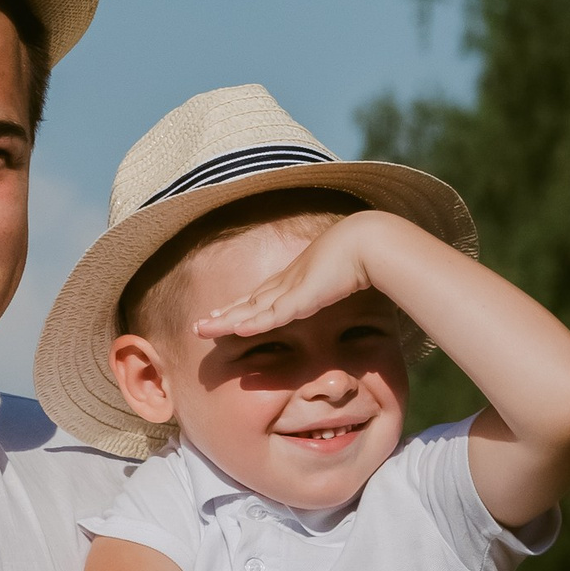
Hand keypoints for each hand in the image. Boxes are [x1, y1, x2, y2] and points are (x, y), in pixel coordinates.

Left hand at [191, 208, 398, 342]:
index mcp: (294, 280)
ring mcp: (292, 289)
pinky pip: (274, 314)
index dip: (238, 307)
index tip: (219, 314)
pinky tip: (236, 329)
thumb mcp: (339, 278)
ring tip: (201, 328)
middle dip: (223, 315)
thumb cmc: (362, 255)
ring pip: (251, 310)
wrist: (370, 241)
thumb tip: (337, 293)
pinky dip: (255, 322)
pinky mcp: (302, 296)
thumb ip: (332, 289)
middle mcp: (287, 284)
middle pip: (247, 303)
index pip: (259, 297)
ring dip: (225, 320)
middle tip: (199, 325)